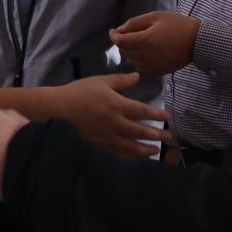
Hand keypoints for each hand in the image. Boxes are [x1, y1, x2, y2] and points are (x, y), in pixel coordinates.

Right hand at [54, 75, 170, 157]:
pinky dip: (129, 154)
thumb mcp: (102, 81)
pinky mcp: (99, 142)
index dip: (157, 115)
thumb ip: (122, 80)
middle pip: (140, 131)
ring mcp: (107, 135)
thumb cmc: (82, 90)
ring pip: (130, 145)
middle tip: (169, 136)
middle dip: (156, 134)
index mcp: (116, 104)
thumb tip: (138, 76)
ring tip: (156, 150)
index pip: (142, 111)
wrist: (62, 106)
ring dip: (145, 148)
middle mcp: (114, 122)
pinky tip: (136, 154)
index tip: (168, 117)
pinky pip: (117, 151)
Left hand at [110, 12, 201, 76]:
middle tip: (128, 34)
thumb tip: (120, 30)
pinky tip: (146, 52)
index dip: (114, 35)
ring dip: (130, 51)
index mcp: (145, 40)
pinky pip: (141, 67)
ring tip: (139, 42)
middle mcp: (146, 55)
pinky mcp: (158, 71)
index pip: (120, 41)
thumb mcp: (156, 17)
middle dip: (122, 42)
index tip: (113, 31)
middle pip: (123, 51)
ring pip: (131, 60)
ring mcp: (152, 65)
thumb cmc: (178, 25)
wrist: (197, 42)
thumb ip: (135, 23)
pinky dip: (139, 60)